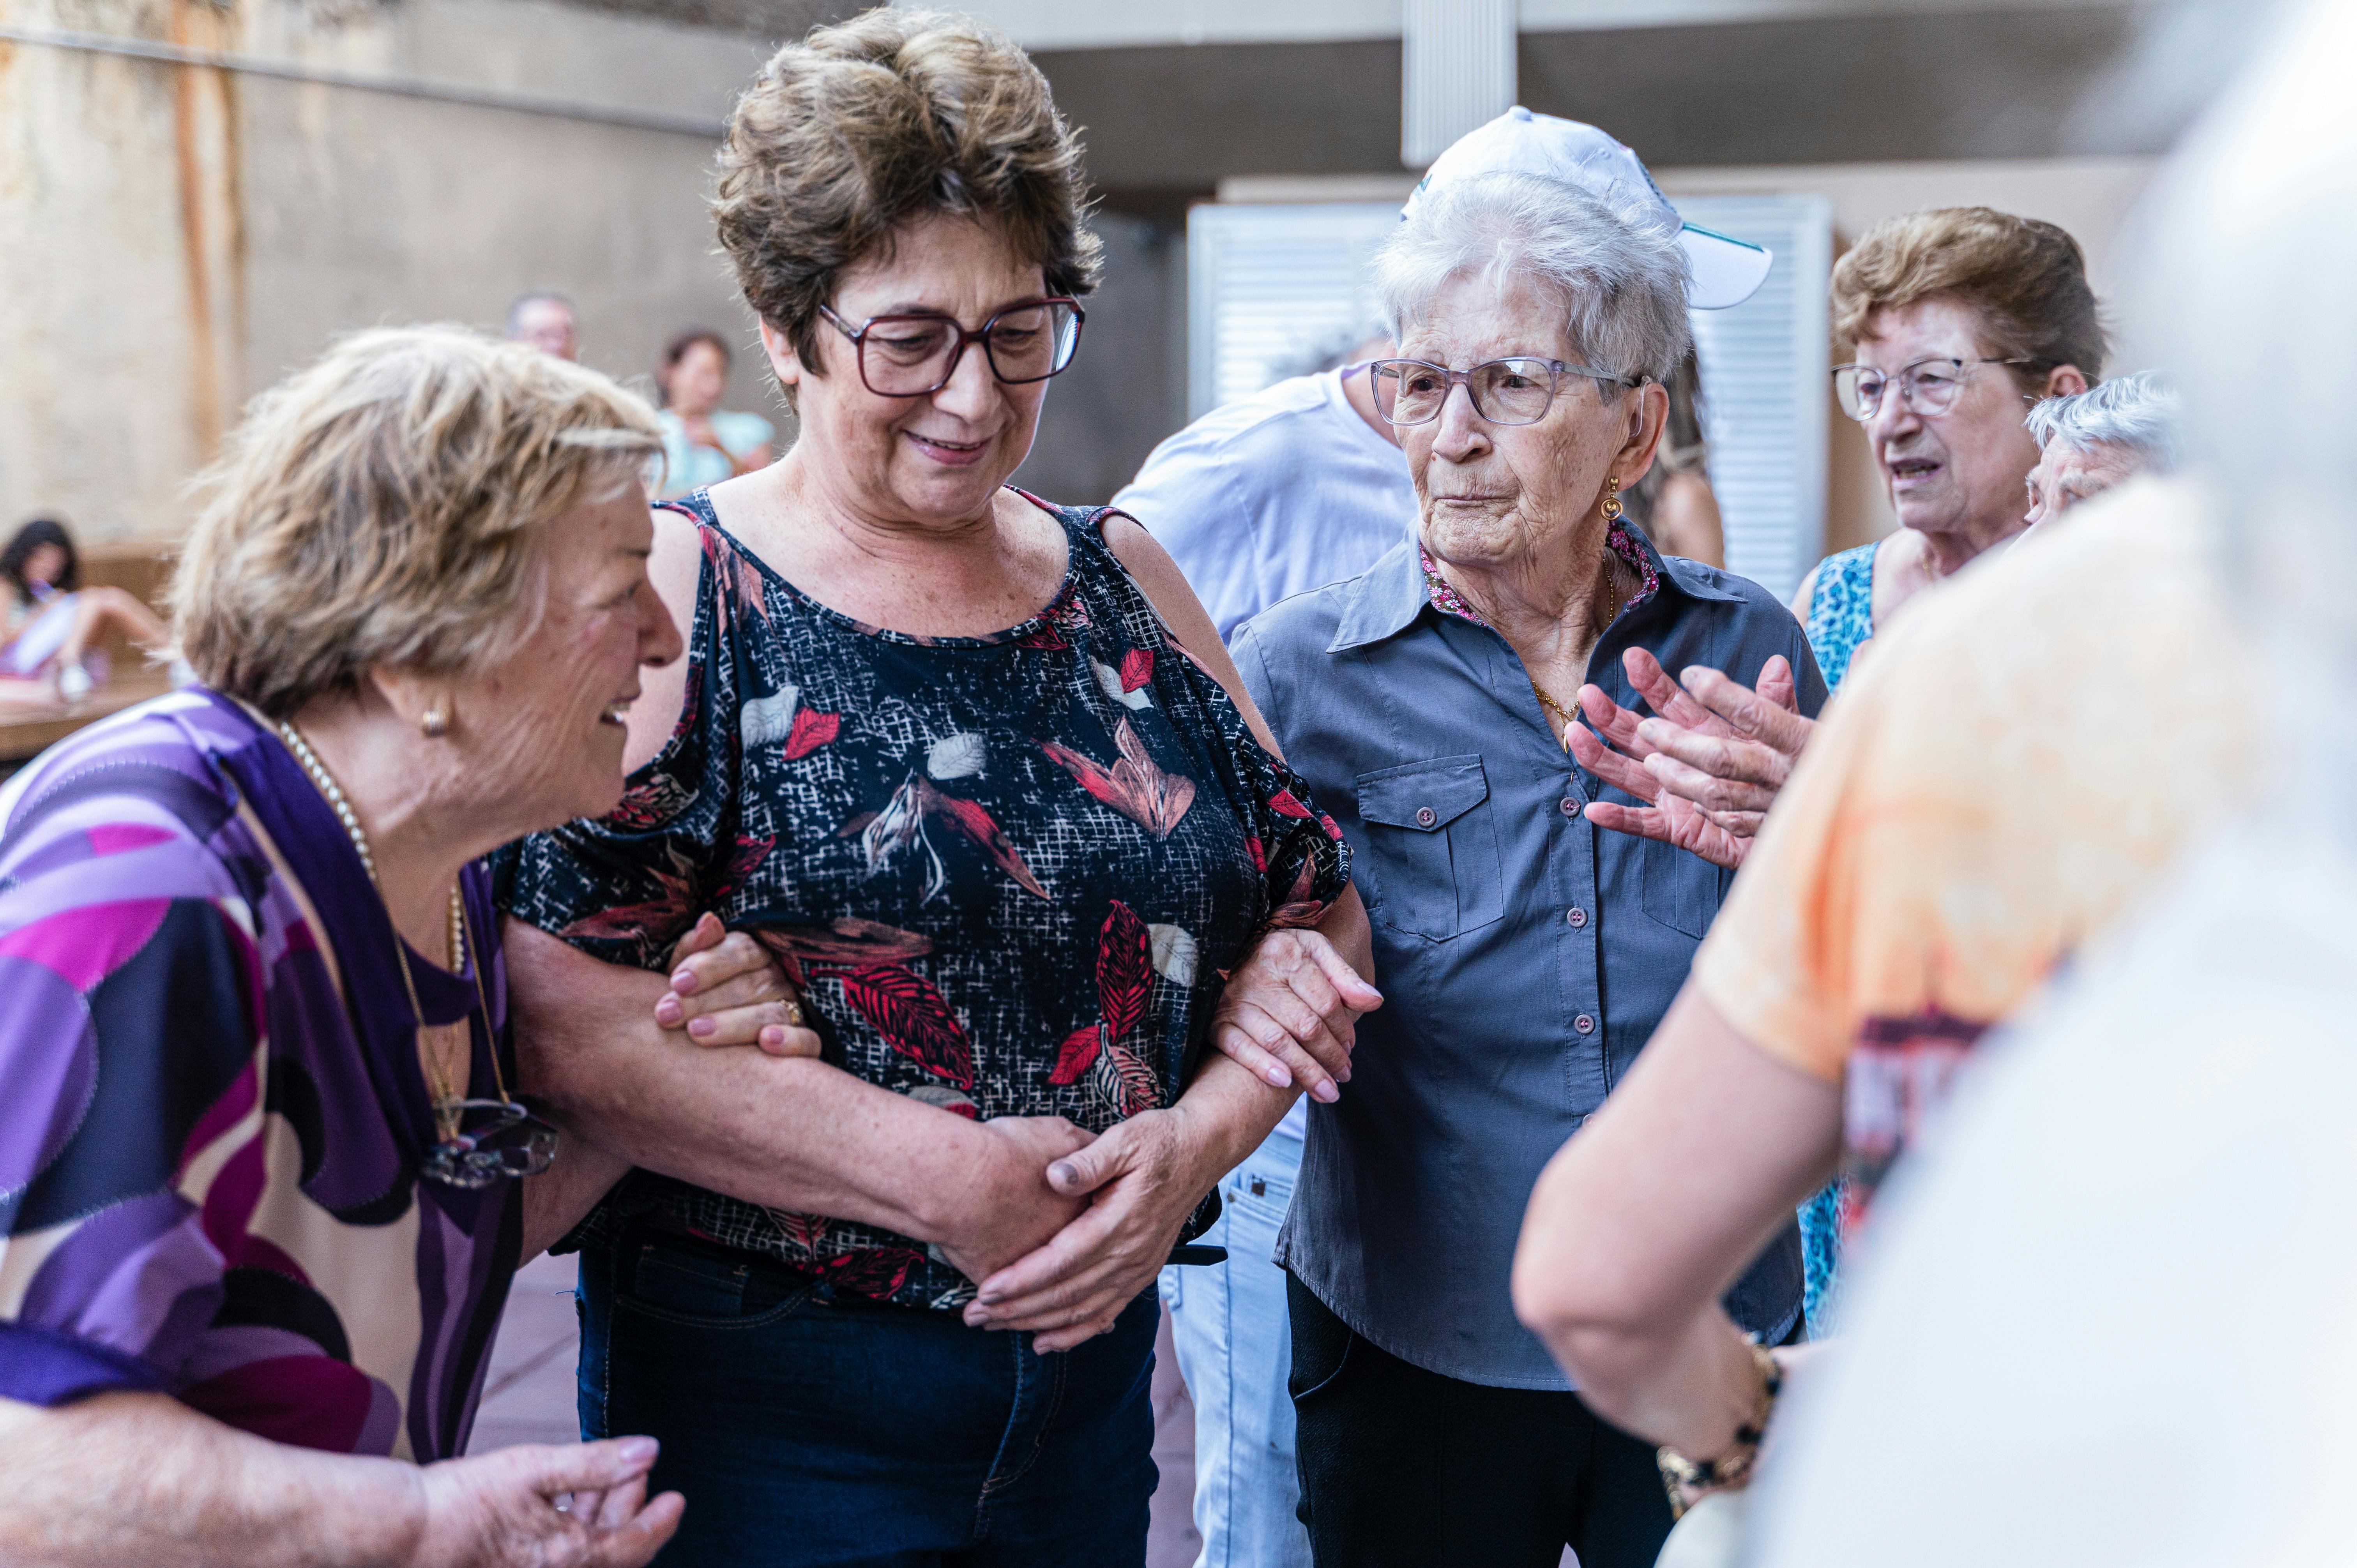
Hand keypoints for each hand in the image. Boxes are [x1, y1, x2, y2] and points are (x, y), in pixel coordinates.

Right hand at [409, 1436, 682, 1567]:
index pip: (634, 1545)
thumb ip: (596, 1463)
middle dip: (629, 1510)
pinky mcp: (511, 1567)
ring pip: (584, 1549)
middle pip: (611, 1548)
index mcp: (569, 1557)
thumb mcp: (536, 1469)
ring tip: (608, 1479)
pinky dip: (572, 1524)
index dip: (660, 1522)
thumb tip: (648, 1451)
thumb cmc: (463, 1500)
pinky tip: (567, 1496)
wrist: (403, 1531)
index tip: (677, 1499)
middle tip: (641, 1477)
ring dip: (601, 1515)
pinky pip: (558, 1552)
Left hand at [655, 914, 819, 1056]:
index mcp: (753, 955)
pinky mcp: (806, 1041)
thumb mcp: (688, 975)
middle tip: (668, 1015)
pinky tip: (766, 1042)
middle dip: (704, 1001)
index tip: (676, 982)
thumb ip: (695, 949)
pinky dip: (790, 1041)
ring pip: (772, 1013)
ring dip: (733, 1024)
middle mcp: (777, 978)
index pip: (739, 951)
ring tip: (696, 1032)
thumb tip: (709, 919)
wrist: (712, 1043)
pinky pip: (808, 1041)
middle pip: (749, 985)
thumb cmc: (696, 1001)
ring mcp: (794, 1009)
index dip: (708, 966)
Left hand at [961, 1109, 1206, 1351]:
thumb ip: (1089, 1160)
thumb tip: (1054, 1175)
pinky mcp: (1140, 1274)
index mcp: (1120, 1222)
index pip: (1063, 1260)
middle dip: (1017, 1309)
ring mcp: (1137, 1269)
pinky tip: (1044, 1342)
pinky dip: (1074, 1334)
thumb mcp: (1125, 1138)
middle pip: (1066, 1293)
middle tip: (974, 1315)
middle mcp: (1130, 1254)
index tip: (986, 1289)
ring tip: (994, 1327)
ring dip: (1036, 1323)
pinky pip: (1105, 1314)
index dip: (1023, 1279)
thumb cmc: (1158, 1142)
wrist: (1200, 1152)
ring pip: (1081, 1310)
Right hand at [1207, 928, 1382, 1103]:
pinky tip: (1284, 1083)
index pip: (1325, 1001)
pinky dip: (1261, 1066)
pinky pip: (1238, 1048)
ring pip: (1278, 1041)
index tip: (1351, 1047)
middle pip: (1305, 1025)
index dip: (1343, 1028)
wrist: (1233, 953)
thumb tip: (1375, 1001)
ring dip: (1306, 1071)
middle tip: (1343, 1076)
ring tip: (1327, 1092)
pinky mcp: (1217, 1021)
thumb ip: (1345, 976)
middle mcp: (1257, 975)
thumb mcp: (1315, 952)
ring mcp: (1235, 1000)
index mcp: (1285, 953)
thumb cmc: (1282, 957)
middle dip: (1329, 1056)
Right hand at [1567, 649, 1815, 870]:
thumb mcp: (1783, 737)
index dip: (1651, 681)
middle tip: (1588, 693)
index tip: (1635, 657)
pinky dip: (1618, 819)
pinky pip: (1643, 824)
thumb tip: (1776, 665)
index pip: (1670, 702)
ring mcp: (1674, 794)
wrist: (1792, 824)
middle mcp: (1680, 760)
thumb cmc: (1782, 778)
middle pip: (1637, 734)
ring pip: (1629, 773)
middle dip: (1611, 714)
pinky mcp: (1677, 828)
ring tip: (1576, 734)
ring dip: (1601, 756)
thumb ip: (1772, 706)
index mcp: (1702, 733)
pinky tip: (1593, 811)